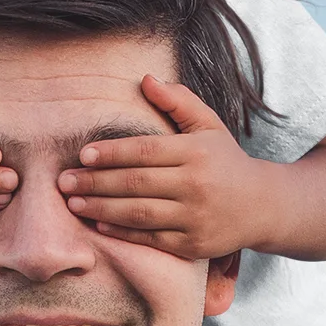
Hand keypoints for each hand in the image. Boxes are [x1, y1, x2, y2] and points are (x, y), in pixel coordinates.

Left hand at [56, 76, 269, 257]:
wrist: (262, 206)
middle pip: (135, 183)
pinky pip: (150, 239)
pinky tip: (98, 225)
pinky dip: (122, 233)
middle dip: (95, 182)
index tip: (83, 154)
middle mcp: (195, 185)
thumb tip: (145, 79)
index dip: (111, 154)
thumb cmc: (226, 161)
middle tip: (63, 182)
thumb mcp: (209, 125)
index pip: (145, 151)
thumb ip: (178, 101)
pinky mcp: (192, 245)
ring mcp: (194, 217)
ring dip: (100, 209)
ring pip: (139, 213)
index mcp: (196, 152)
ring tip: (72, 204)